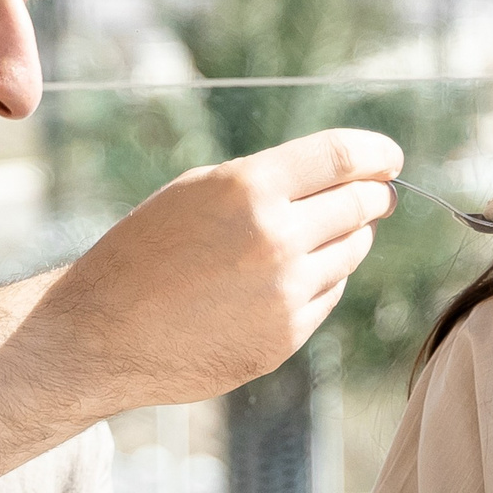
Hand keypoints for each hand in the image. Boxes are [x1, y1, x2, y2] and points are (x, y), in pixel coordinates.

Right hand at [51, 128, 402, 408]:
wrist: (102, 333)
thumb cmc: (145, 252)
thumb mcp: (197, 192)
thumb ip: (269, 180)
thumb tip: (347, 175)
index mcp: (248, 189)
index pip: (342, 157)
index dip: (376, 153)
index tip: (390, 158)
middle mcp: (274, 240)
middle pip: (360, 205)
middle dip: (373, 196)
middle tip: (376, 195)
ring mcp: (284, 294)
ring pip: (352, 253)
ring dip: (348, 239)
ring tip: (314, 237)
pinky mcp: (285, 338)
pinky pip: (328, 295)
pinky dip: (319, 281)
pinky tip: (282, 281)